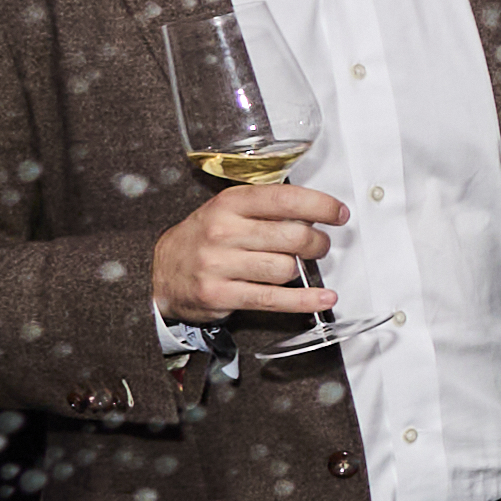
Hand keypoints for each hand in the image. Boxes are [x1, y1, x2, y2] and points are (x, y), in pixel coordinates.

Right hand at [155, 181, 343, 326]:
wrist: (162, 272)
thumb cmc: (207, 238)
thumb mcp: (230, 210)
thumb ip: (268, 207)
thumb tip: (319, 211)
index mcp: (230, 203)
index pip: (285, 199)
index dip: (320, 206)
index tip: (339, 213)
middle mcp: (222, 232)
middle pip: (293, 237)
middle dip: (317, 243)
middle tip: (319, 246)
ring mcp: (218, 265)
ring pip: (285, 268)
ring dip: (300, 270)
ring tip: (294, 267)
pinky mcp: (219, 295)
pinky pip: (274, 299)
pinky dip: (305, 301)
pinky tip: (323, 298)